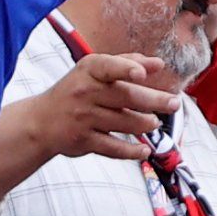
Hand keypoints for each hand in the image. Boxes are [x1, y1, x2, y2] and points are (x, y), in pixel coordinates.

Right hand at [12, 52, 174, 166]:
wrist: (42, 121)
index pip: (109, 67)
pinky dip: (131, 151)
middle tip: (174, 104)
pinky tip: (144, 151)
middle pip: (125, 96)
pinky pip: (113, 148)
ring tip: (154, 123)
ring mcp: (84, 117)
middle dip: (153, 101)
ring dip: (145, 124)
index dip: (126, 69)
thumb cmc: (76, 91)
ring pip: (123, 122)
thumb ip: (126, 63)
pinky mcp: (84, 140)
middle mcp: (85, 92)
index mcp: (89, 70)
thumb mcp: (93, 71)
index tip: (142, 74)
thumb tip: (158, 64)